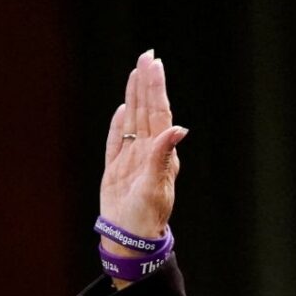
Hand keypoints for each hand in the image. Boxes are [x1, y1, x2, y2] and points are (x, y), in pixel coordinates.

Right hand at [99, 50, 187, 260]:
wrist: (131, 239)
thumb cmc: (147, 217)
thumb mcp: (156, 186)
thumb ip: (162, 156)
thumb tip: (178, 128)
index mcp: (160, 152)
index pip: (158, 111)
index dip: (155, 87)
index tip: (154, 63)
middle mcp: (148, 151)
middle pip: (147, 109)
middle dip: (146, 82)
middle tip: (147, 56)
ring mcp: (132, 159)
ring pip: (134, 120)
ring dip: (135, 96)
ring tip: (136, 73)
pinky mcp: (117, 169)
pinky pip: (117, 141)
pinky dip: (119, 124)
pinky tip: (123, 108)